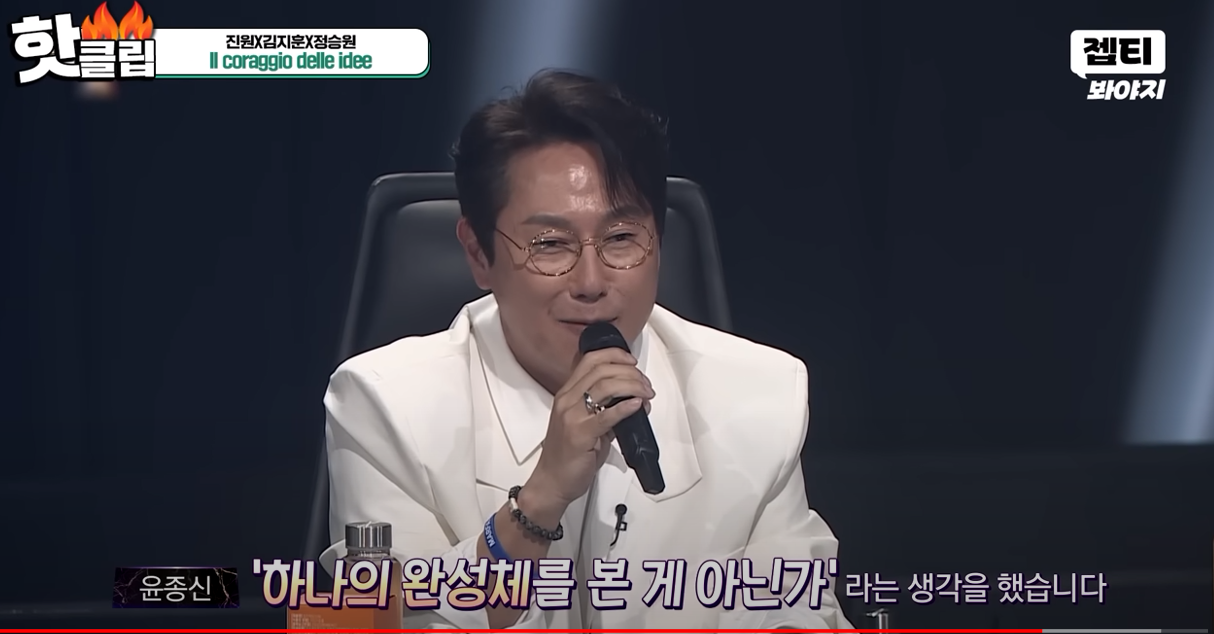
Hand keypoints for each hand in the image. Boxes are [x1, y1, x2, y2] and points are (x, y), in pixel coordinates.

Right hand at [526, 348, 654, 509]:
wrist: (552, 482)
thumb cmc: (567, 456)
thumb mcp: (586, 426)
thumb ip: (606, 412)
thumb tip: (634, 403)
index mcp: (567, 394)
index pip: (590, 360)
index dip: (614, 355)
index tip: (632, 361)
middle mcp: (567, 400)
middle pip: (601, 370)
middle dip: (630, 372)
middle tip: (645, 383)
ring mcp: (572, 416)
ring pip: (605, 386)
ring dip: (632, 386)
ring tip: (647, 394)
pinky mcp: (580, 434)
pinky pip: (606, 415)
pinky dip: (625, 407)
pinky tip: (637, 405)